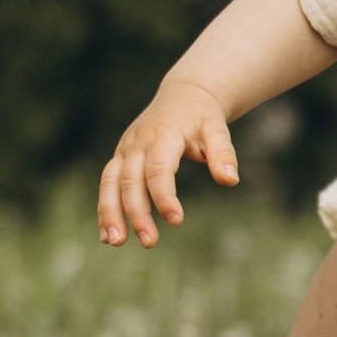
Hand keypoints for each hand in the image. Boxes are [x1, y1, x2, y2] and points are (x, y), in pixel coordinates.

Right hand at [100, 76, 238, 247]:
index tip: (176, 221)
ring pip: (110, 182)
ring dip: (110, 213)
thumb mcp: (218, 129)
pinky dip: (105, 207)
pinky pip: (107, 183)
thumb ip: (223, 154)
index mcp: (163, 134)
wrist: (182, 93)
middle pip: (131, 180)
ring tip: (115, 243)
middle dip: (137, 213)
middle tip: (150, 242)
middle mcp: (138, 142)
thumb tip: (231, 181)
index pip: (159, 169)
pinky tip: (108, 234)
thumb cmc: (202, 115)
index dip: (164, 196)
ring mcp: (125, 148)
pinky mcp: (120, 156)